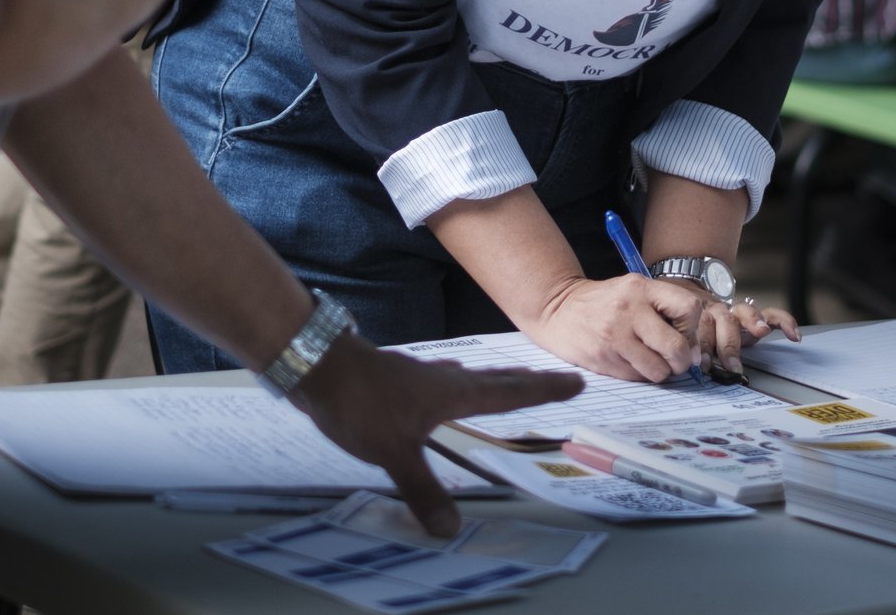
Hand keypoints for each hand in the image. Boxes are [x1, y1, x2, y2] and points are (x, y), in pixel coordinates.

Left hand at [296, 336, 580, 535]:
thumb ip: (423, 489)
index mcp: (453, 394)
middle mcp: (445, 382)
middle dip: (531, 383)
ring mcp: (423, 378)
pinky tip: (451, 386)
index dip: (543, 391)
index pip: (510, 393)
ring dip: (500, 382)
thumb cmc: (362, 403)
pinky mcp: (403, 381)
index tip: (576, 381)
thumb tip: (450, 530)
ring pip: (472, 380)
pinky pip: (447, 382)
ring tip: (518, 382)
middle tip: (562, 380)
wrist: (319, 365)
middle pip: (498, 381)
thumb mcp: (394, 452)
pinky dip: (462, 385)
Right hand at [527, 274, 719, 382]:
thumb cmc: (605, 302)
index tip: (682, 333)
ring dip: (660, 372)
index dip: (691, 328)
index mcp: (641, 288)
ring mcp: (614, 336)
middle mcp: (629, 310)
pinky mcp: (602, 359)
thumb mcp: (635, 291)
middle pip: (677, 347)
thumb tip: (696, 355)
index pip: (689, 308)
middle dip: (682, 361)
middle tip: (674, 359)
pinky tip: (630, 362)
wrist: (558, 310)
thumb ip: (666, 313)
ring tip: (650, 361)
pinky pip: (637, 379)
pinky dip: (640, 376)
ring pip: (659, 371)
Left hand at [690, 294, 800, 376]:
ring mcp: (736, 314)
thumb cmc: (688, 330)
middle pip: (723, 319)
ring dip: (754, 322)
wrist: (689, 304)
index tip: (703, 364)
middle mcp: (718, 313)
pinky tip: (794, 335)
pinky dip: (784, 322)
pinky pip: (772, 314)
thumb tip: (680, 369)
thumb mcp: (684, 339)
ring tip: (762, 331)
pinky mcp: (754, 317)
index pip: (700, 326)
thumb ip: (685, 350)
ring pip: (745, 311)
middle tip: (730, 363)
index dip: (702, 345)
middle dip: (726, 343)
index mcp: (697, 318)